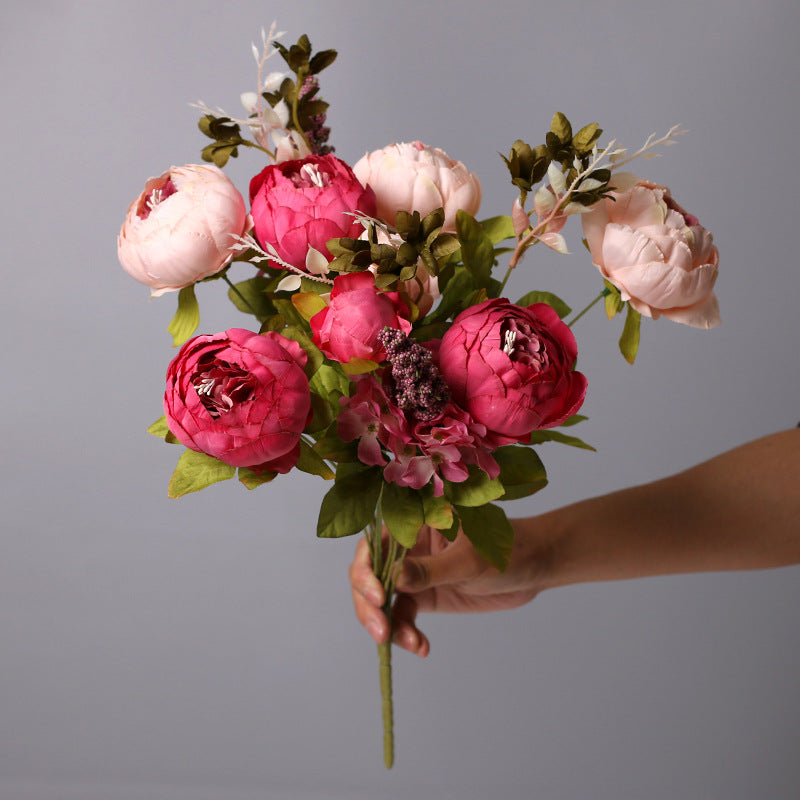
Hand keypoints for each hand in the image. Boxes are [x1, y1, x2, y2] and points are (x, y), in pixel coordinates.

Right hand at [349, 521, 547, 656]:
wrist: (535, 566)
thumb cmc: (507, 549)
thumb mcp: (470, 560)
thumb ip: (432, 570)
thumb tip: (394, 579)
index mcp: (415, 523)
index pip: (375, 543)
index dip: (367, 569)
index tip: (378, 596)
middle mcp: (409, 545)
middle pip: (372, 574)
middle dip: (369, 603)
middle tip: (380, 631)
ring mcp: (416, 572)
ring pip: (384, 599)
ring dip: (387, 623)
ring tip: (404, 642)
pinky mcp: (426, 595)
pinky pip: (404, 615)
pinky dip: (406, 632)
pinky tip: (420, 646)